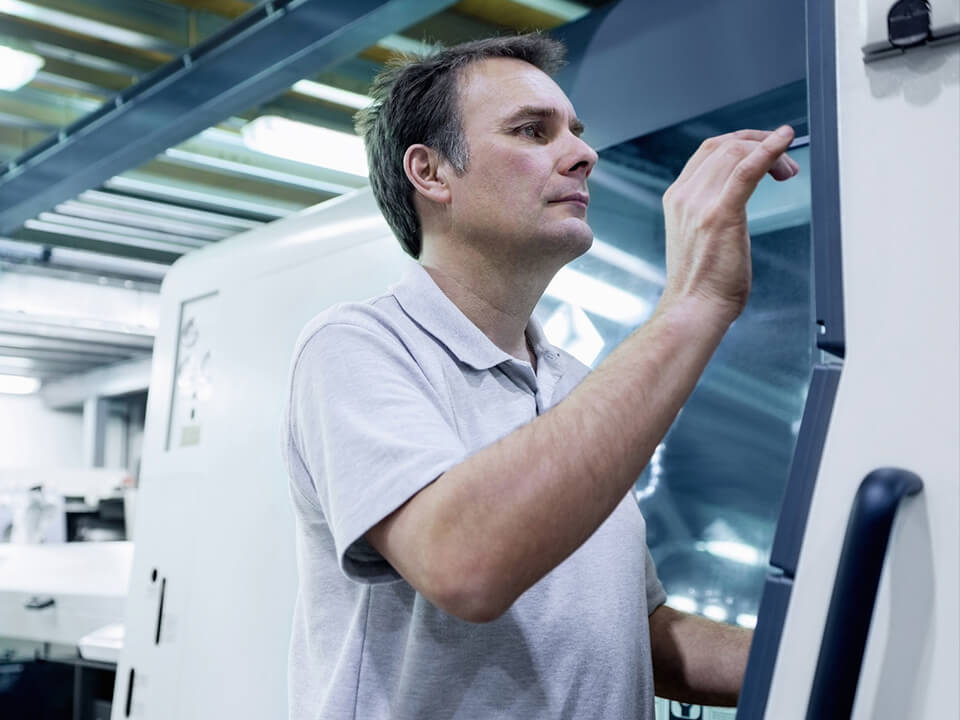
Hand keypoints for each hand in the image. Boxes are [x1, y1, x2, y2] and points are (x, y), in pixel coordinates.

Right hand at [660, 127, 797, 322]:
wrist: (694, 308)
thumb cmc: (702, 281)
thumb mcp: (699, 236)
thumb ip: (710, 211)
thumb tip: (737, 199)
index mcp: (677, 198)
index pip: (709, 151)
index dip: (742, 144)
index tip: (764, 153)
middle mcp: (684, 196)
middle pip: (724, 146)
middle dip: (760, 145)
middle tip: (785, 166)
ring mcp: (699, 204)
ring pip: (735, 153)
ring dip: (769, 152)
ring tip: (788, 171)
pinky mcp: (720, 215)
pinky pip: (745, 171)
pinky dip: (767, 150)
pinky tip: (784, 140)